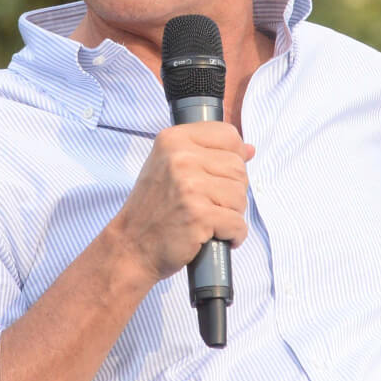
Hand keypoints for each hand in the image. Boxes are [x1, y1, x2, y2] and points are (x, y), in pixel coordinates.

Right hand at [106, 122, 254, 284]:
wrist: (131, 245)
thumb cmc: (153, 208)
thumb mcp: (170, 167)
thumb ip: (208, 153)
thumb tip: (249, 149)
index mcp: (174, 140)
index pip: (228, 135)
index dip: (234, 157)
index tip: (221, 176)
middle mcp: (180, 158)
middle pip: (238, 168)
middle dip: (232, 191)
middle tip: (210, 204)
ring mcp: (189, 187)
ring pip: (241, 196)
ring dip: (232, 214)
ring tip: (209, 220)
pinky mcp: (198, 215)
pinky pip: (238, 223)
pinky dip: (233, 235)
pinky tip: (216, 236)